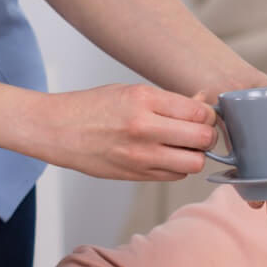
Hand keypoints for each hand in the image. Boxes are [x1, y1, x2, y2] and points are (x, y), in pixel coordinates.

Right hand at [40, 85, 217, 181]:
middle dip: (208, 136)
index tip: (204, 115)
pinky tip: (167, 156)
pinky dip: (178, 167)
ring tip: (184, 146)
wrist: (57, 130)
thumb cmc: (92, 107)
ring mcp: (140, 155)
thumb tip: (203, 106)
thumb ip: (169, 101)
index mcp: (144, 100)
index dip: (209, 115)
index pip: (200, 113)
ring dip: (195, 155)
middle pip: (203, 139)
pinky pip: (175, 176)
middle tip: (200, 131)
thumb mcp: (131, 91)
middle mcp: (144, 128)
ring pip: (194, 163)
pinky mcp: (135, 175)